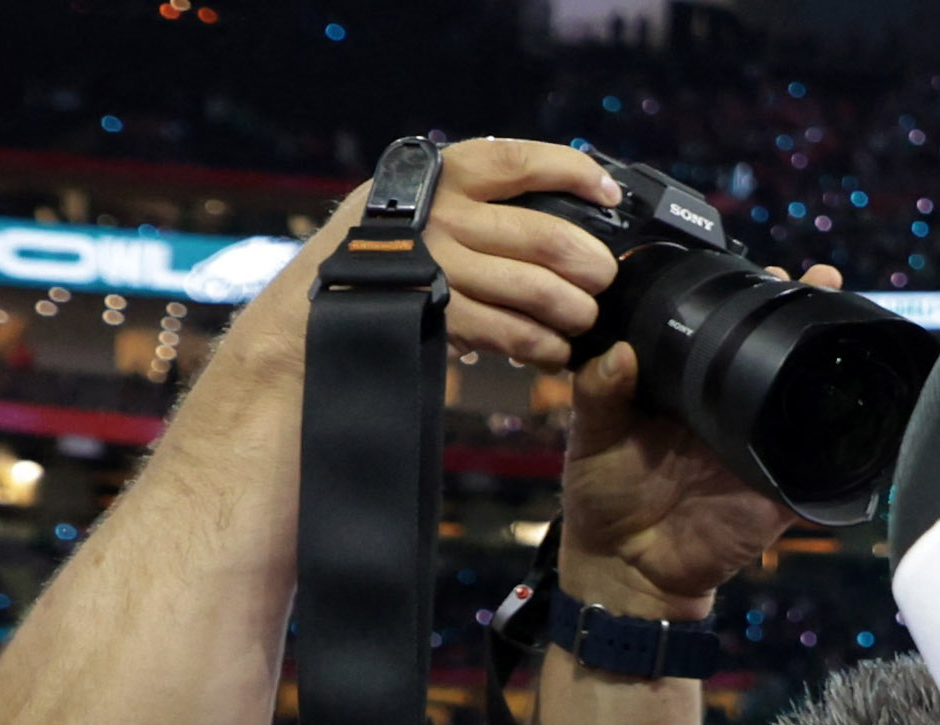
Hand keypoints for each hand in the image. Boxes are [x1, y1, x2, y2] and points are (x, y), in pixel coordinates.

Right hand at [422, 139, 634, 368]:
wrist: (329, 293)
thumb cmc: (399, 241)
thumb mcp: (429, 195)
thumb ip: (486, 193)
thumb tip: (572, 199)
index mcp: (445, 174)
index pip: (519, 161)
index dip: (574, 173)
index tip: (609, 193)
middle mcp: (442, 215)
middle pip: (548, 237)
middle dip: (593, 265)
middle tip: (602, 277)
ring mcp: (440, 266)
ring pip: (539, 290)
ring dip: (576, 311)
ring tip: (581, 317)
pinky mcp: (442, 314)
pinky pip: (517, 333)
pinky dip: (548, 346)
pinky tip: (554, 349)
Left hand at [557, 267, 838, 616]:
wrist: (627, 567)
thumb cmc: (603, 496)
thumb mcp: (591, 435)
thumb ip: (600, 392)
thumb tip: (620, 351)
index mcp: (685, 389)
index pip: (720, 334)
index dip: (746, 299)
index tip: (763, 268)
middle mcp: (727, 411)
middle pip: (773, 356)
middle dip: (802, 315)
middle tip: (816, 280)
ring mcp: (757, 449)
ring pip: (803, 400)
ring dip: (828, 364)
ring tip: (843, 321)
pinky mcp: (777, 492)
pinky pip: (816, 469)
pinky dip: (841, 447)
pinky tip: (860, 409)